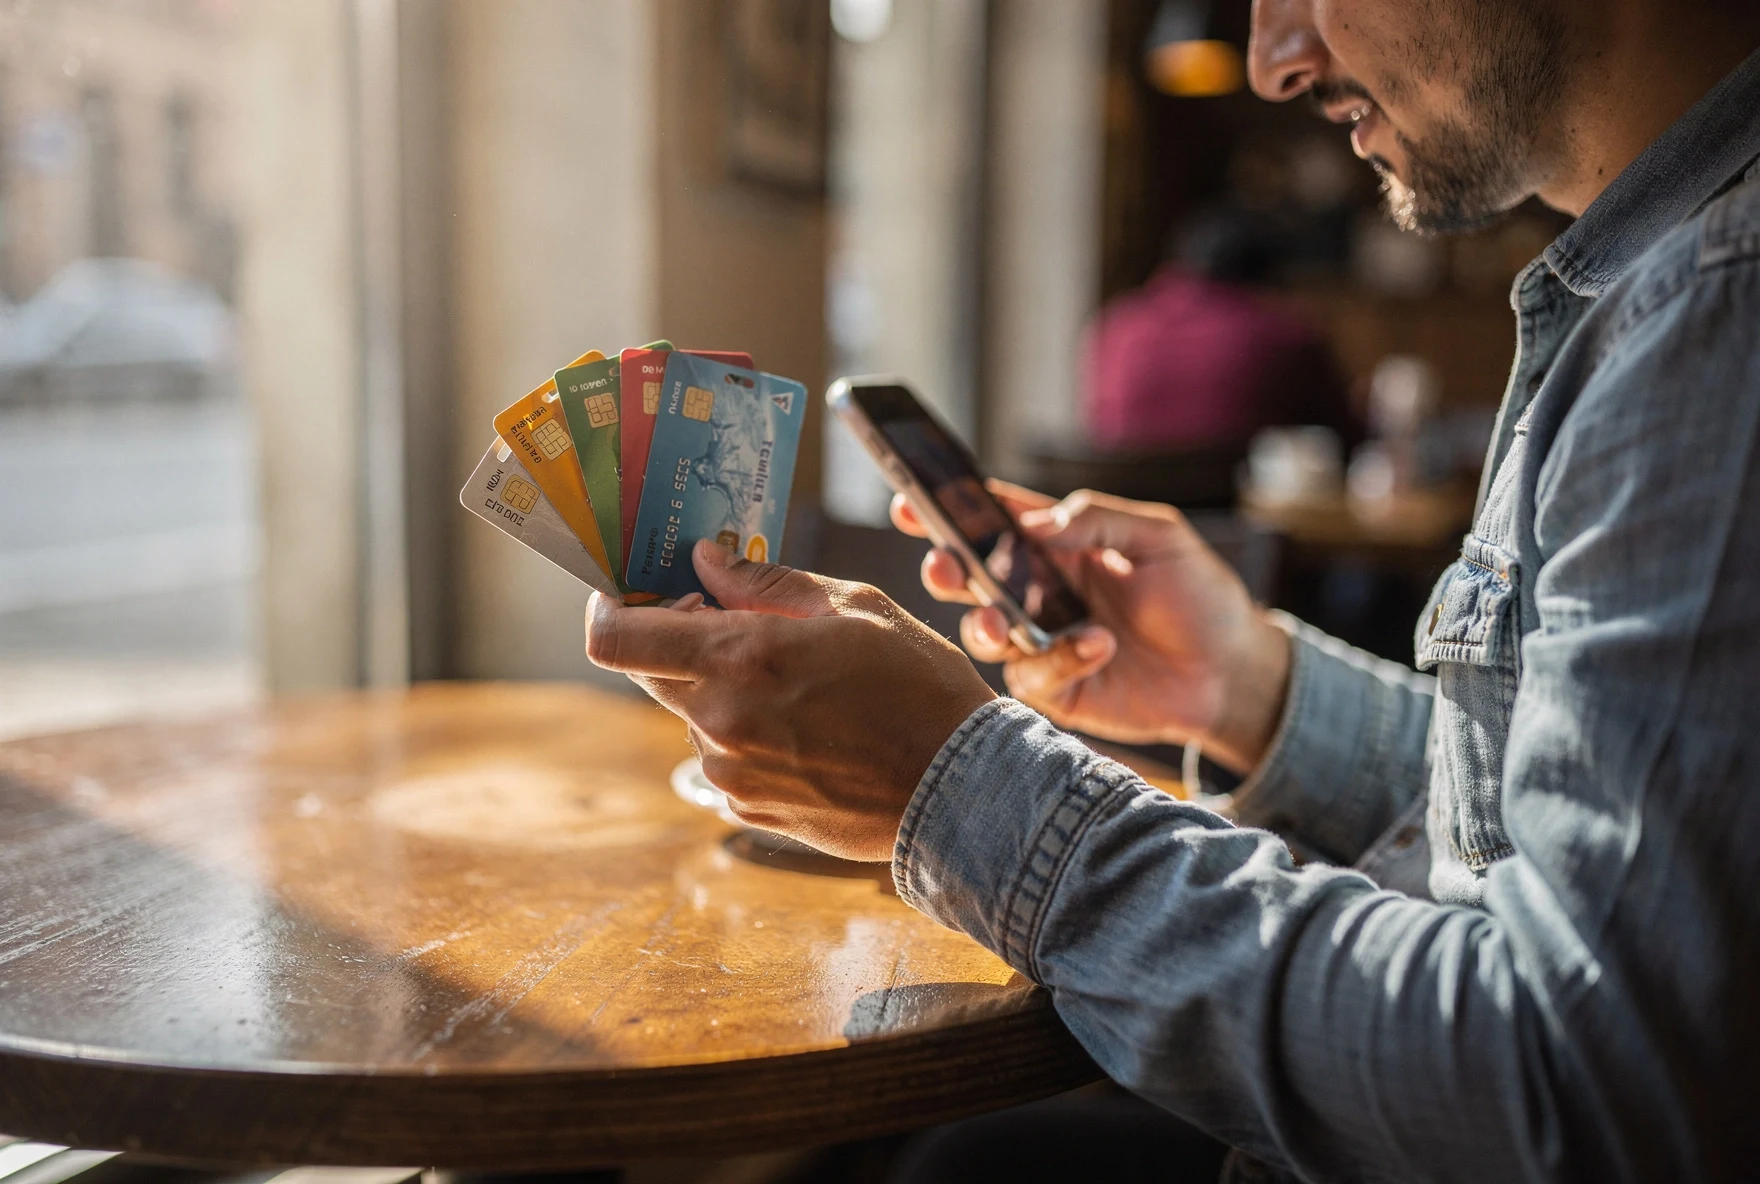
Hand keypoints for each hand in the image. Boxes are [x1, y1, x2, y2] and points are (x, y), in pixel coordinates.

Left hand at [585, 541, 996, 861]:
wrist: (964, 791)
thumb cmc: (919, 686)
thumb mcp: (854, 607)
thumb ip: (765, 582)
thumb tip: (706, 560)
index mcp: (740, 657)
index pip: (614, 637)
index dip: (608, 609)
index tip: (629, 595)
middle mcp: (720, 720)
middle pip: (647, 673)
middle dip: (676, 643)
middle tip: (737, 626)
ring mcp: (731, 773)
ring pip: (692, 715)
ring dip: (722, 693)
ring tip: (802, 689)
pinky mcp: (748, 810)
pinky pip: (724, 758)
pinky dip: (749, 737)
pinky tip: (811, 733)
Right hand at [892, 483, 1289, 771]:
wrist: (1232, 671)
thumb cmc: (1199, 595)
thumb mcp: (1159, 536)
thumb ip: (1097, 519)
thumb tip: (1035, 524)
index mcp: (1058, 546)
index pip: (993, 521)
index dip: (950, 510)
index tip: (911, 503)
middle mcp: (1039, 592)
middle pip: (970, 577)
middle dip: (944, 568)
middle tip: (943, 565)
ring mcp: (1043, 641)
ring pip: (983, 633)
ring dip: (986, 624)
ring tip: (1005, 622)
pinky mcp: (1056, 689)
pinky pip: (1030, 677)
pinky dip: (1056, 660)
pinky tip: (1096, 647)